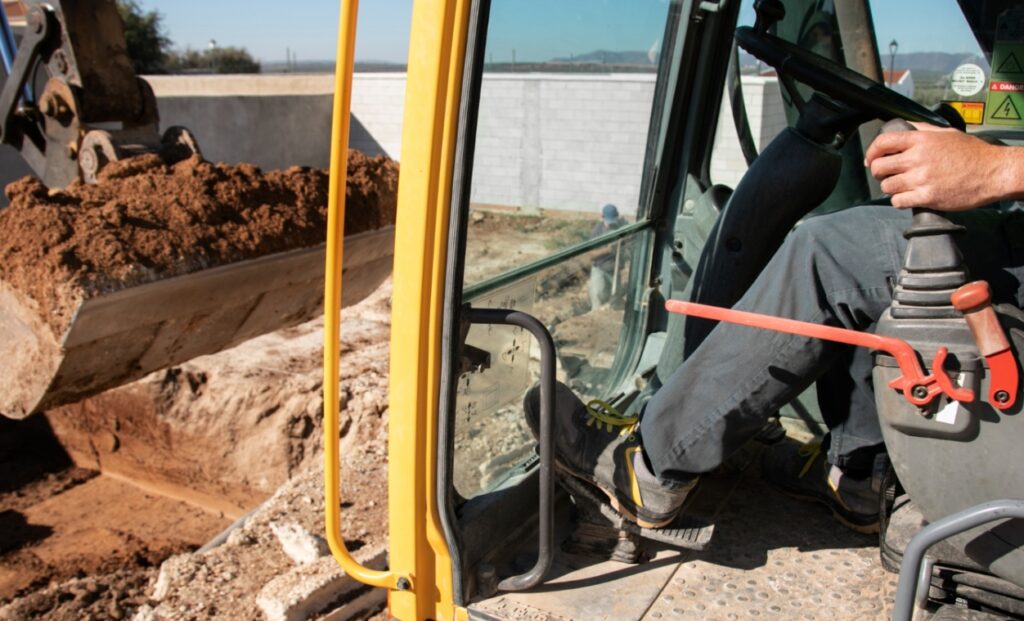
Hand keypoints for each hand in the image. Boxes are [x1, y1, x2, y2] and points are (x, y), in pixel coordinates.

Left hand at [864, 124, 1023, 209]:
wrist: (993, 172)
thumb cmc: (972, 153)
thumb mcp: (946, 133)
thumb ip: (922, 130)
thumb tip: (904, 127)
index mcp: (921, 140)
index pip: (883, 142)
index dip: (872, 151)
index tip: (871, 159)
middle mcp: (918, 158)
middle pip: (879, 167)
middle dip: (880, 172)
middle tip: (888, 174)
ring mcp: (921, 179)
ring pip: (887, 186)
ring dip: (891, 187)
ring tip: (903, 185)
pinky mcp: (926, 197)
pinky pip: (897, 202)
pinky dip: (899, 201)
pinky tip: (908, 196)